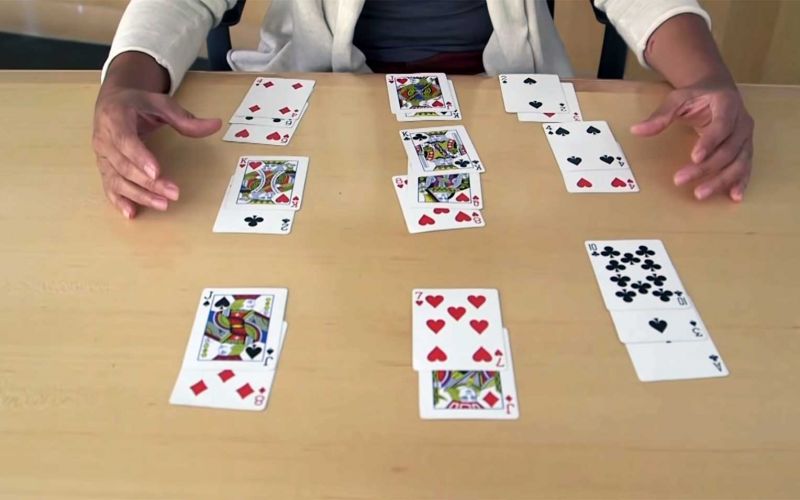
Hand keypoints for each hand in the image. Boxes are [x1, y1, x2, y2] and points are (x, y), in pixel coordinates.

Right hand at [92, 87, 220, 217]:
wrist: (111, 103)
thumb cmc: (137, 104)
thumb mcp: (161, 103)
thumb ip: (185, 118)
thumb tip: (215, 125)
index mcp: (115, 117)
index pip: (125, 140)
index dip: (140, 157)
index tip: (157, 172)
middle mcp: (103, 138)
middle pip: (123, 165)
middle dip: (148, 183)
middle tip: (173, 194)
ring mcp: (101, 156)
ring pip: (116, 180)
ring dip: (138, 195)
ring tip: (162, 205)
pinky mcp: (103, 168)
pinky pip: (108, 186)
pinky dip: (118, 201)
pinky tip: (132, 213)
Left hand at [631, 85, 753, 201]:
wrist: (718, 89)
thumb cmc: (697, 94)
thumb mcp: (678, 98)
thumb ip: (660, 115)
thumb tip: (636, 130)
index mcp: (728, 104)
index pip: (721, 126)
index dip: (710, 143)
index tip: (694, 158)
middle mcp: (742, 121)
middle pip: (728, 149)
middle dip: (705, 168)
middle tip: (680, 180)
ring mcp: (746, 137)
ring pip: (739, 162)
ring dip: (722, 180)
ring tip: (700, 194)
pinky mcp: (746, 148)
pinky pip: (746, 166)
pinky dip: (741, 181)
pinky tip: (735, 196)